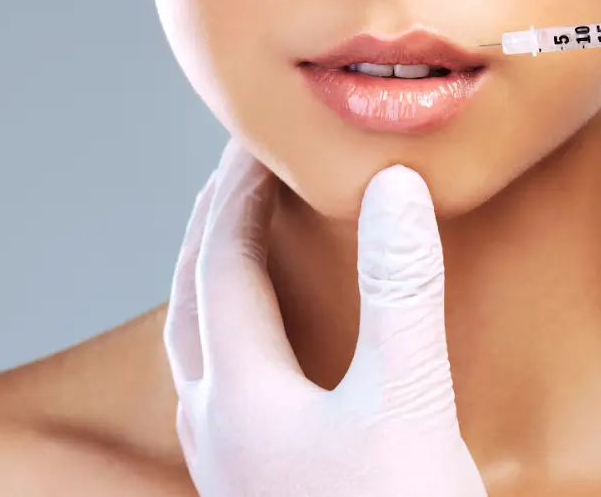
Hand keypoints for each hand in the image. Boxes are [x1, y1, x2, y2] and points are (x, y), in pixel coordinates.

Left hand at [163, 139, 486, 496]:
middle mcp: (214, 430)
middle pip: (191, 302)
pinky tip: (266, 359)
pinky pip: (218, 397)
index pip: (223, 262)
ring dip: (212, 288)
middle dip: (212, 229)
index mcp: (240, 396)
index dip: (242, 189)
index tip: (260, 137)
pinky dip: (231, 344)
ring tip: (238, 247)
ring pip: (196, 354)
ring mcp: (226, 471)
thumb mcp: (409, 402)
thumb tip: (393, 186)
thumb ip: (401, 292)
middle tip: (235, 173)